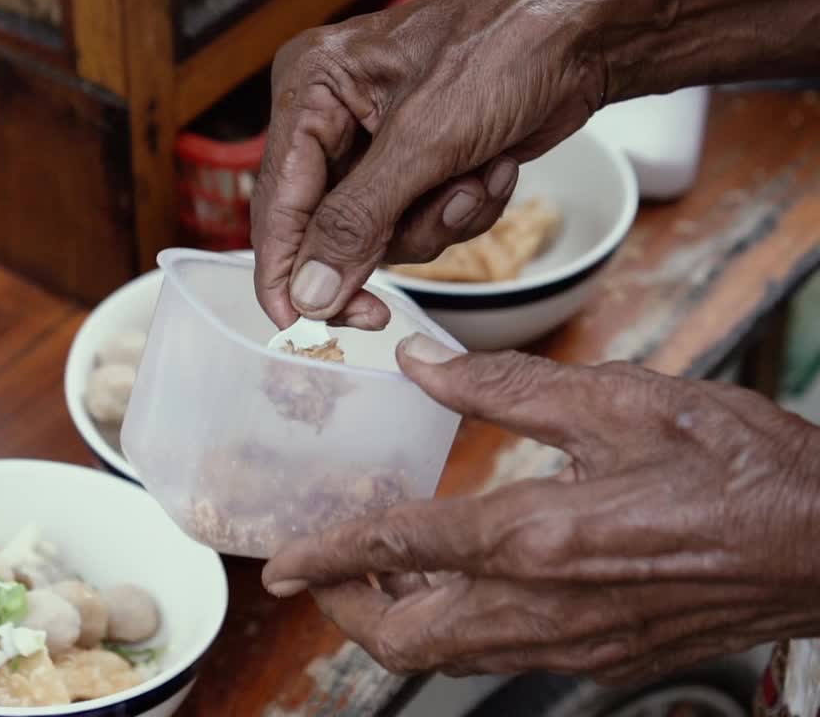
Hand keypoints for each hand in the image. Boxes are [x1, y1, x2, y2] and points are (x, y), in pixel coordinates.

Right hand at [251, 0, 606, 328]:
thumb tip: (310, 291)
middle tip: (385, 303)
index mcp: (312, 89)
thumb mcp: (423, 142)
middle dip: (384, 242)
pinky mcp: (422, 167)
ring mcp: (379, 147)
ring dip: (436, 222)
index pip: (276, 201)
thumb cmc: (509, 47)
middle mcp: (335, 118)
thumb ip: (357, 223)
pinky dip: (462, 211)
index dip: (282, 270)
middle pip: (326, 229)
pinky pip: (421, 225)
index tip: (294, 323)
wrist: (590, 35)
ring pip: (380, 237)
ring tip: (473, 178)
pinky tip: (491, 170)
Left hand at [262, 334, 819, 682]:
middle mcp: (545, 610)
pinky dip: (457, 626)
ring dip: (401, 617)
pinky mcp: (606, 657)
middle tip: (328, 565)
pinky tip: (464, 578)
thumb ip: (507, 387)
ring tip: (386, 564)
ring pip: (450, 656)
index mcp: (539, 539)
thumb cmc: (741, 466)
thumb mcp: (622, 401)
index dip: (327, 556)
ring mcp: (577, 646)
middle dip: (349, 609)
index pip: (397, 551)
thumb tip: (422, 363)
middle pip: (407, 640)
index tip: (281, 563)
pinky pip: (501, 655)